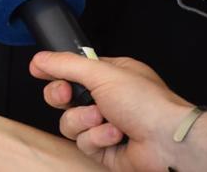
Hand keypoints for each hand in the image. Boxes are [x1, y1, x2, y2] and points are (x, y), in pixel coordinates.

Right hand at [32, 51, 188, 171]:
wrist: (168, 142)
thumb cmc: (147, 103)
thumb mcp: (101, 72)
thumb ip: (65, 64)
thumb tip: (38, 59)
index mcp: (109, 76)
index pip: (70, 71)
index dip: (55, 73)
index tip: (42, 72)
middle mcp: (106, 99)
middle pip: (63, 98)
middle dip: (62, 97)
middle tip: (69, 96)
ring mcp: (104, 124)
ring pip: (69, 122)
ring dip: (84, 120)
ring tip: (104, 118)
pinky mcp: (104, 148)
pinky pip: (83, 142)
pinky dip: (97, 138)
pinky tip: (115, 135)